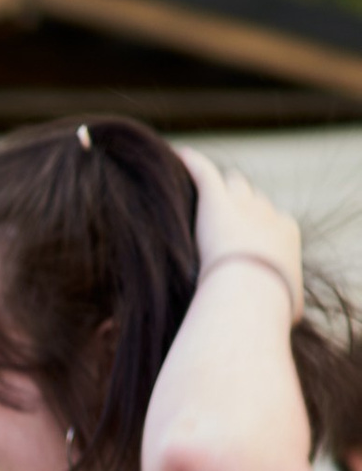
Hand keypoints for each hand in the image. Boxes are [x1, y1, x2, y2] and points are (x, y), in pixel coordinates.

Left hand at [179, 146, 304, 312]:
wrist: (250, 291)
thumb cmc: (267, 305)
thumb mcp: (287, 306)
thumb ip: (286, 302)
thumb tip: (291, 314)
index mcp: (286, 235)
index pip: (273, 221)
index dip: (258, 229)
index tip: (246, 242)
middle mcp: (268, 213)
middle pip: (255, 199)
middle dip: (242, 204)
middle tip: (224, 215)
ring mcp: (242, 204)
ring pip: (234, 184)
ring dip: (221, 185)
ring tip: (204, 187)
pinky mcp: (215, 199)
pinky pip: (204, 172)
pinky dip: (193, 164)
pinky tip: (180, 156)